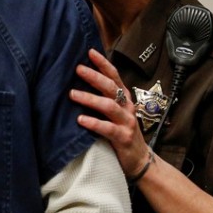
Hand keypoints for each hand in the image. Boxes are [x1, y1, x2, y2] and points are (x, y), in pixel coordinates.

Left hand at [71, 48, 150, 176]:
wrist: (140, 160)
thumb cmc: (122, 133)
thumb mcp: (115, 114)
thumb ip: (104, 99)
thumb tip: (79, 84)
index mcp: (125, 99)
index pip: (115, 76)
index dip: (103, 63)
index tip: (90, 52)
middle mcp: (127, 107)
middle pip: (111, 87)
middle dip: (94, 76)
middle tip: (78, 69)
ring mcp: (127, 122)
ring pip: (109, 106)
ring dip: (89, 98)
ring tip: (72, 94)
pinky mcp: (123, 138)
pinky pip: (107, 128)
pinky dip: (93, 123)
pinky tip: (80, 120)